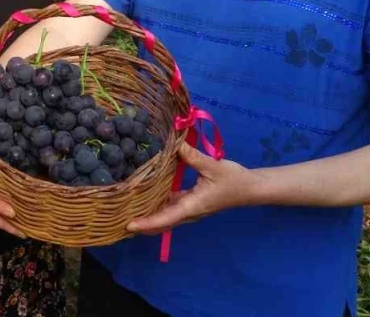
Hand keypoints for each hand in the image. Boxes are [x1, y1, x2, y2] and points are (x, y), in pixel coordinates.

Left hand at [125, 142, 259, 234]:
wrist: (251, 188)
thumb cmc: (234, 180)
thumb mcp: (213, 166)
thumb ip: (192, 156)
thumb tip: (175, 144)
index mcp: (193, 206)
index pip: (166, 218)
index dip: (147, 222)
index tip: (129, 226)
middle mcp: (189, 211)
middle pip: (161, 222)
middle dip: (142, 224)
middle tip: (118, 220)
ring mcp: (189, 208)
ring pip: (165, 215)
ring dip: (148, 215)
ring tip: (126, 210)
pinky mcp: (191, 202)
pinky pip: (170, 206)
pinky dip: (157, 205)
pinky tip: (145, 196)